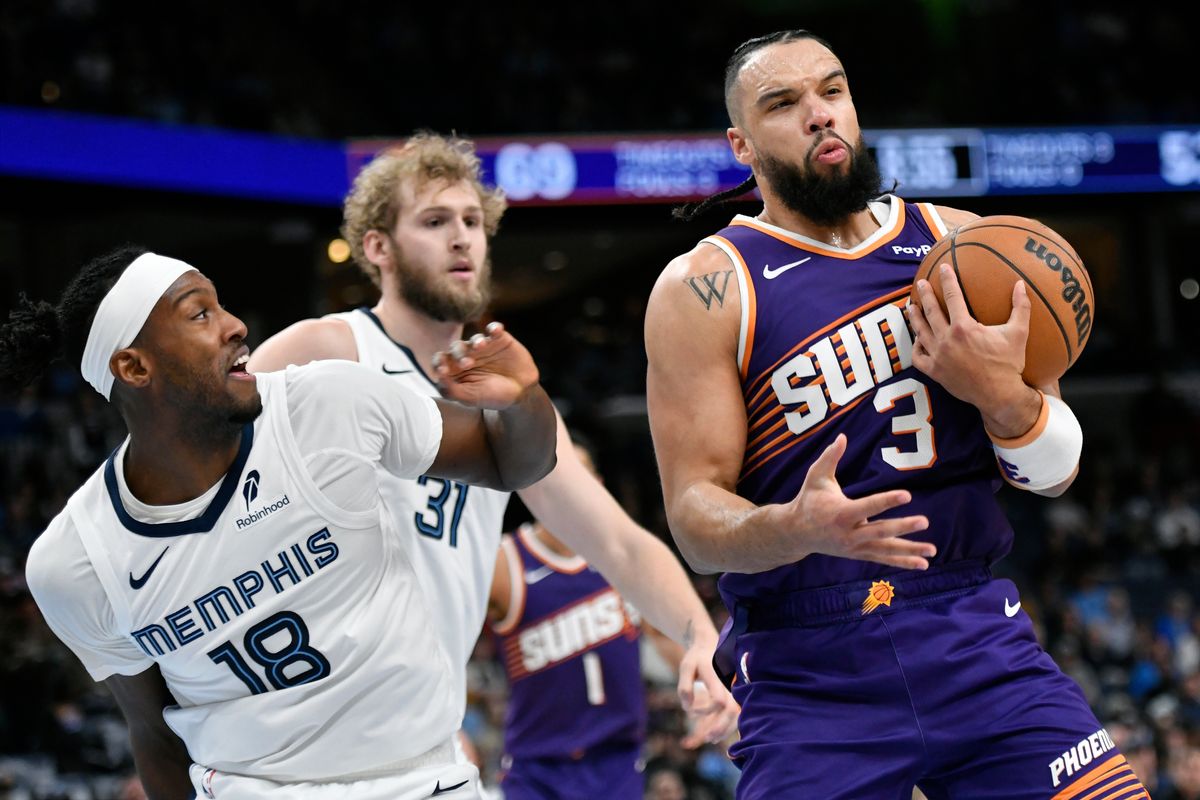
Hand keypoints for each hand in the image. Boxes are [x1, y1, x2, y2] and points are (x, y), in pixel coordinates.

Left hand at [432, 322, 539, 408]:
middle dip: (459, 354)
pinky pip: (494, 329)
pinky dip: (494, 328)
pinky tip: (495, 331)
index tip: (443, 370)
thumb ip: (451, 390)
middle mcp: (466, 355)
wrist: (521, 393)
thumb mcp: (470, 398)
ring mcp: (483, 346)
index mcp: (455, 369)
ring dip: (476, 341)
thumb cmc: (492, 396)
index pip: (440, 361)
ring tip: (481, 346)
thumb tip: (437, 376)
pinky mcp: (499, 339)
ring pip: (474, 338)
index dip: (439, 363)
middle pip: (456, 348)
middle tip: (467, 364)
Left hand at [677, 643, 739, 748]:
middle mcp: (730, 683)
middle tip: (708, 738)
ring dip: (726, 728)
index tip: (692, 709)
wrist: (710, 644)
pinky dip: (727, 724)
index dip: (705, 710)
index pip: (719, 700)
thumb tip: (689, 709)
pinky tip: (717, 733)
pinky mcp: (735, 693)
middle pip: (733, 710)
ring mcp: (734, 688)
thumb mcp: (686, 668)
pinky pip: (735, 711)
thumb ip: (684, 687)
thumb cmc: (696, 657)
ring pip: (737, 713)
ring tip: (711, 738)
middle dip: (722, 727)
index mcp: (717, 676)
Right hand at [781, 434, 933, 569]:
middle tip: (924, 521)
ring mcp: (855, 547)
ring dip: (910, 551)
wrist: (796, 532)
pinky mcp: (859, 554)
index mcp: (840, 513)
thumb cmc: (808, 500)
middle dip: (903, 527)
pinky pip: (883, 558)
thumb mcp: (815, 477)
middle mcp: (849, 534)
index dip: (887, 501)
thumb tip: (843, 436)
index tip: (907, 495)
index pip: (868, 507)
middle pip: (880, 531)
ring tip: (932, 550)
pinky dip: (903, 561)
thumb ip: (830, 457)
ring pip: (885, 549)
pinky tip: (922, 563)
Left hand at [907, 264, 1029, 411]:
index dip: (947, 280)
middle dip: (924, 295)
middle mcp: (946, 340)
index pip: (952, 296)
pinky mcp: (934, 372)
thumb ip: (1020, 307)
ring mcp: (937, 356)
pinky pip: (918, 357)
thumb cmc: (1009, 364)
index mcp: (964, 328)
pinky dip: (916, 347)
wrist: (998, 395)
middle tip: (919, 282)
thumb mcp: (1018, 333)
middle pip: (930, 311)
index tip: (943, 267)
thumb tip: (1021, 284)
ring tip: (911, 306)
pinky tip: (917, 339)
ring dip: (914, 317)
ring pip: (920, 332)